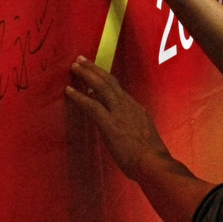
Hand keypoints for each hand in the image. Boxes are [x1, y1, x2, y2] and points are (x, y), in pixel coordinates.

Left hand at [65, 56, 171, 179]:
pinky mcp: (110, 124)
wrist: (153, 163)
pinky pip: (92, 106)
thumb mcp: (144, 136)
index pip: (119, 89)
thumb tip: (125, 131)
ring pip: (102, 87)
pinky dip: (79, 97)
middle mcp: (128, 105)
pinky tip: (69, 91)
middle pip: (110, 81)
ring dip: (87, 74)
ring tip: (74, 66)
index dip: (105, 78)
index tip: (95, 71)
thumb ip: (133, 129)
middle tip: (81, 59)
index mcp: (137, 108)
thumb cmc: (150, 157)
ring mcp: (120, 113)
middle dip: (94, 69)